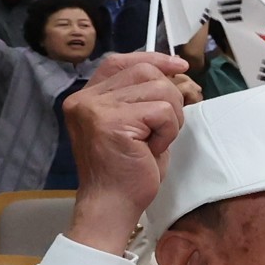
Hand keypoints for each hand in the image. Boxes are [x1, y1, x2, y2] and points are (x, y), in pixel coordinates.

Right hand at [58, 51, 194, 247]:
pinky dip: (168, 132)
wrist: (111, 205)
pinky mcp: (112, 122)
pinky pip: (162, 112)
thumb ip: (142, 97)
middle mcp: (85, 99)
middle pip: (145, 71)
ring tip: (153, 142)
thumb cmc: (126, 171)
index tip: (179, 66)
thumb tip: (172, 73)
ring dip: (170, 118)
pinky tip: (150, 149)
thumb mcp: (134, 126)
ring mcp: (95, 108)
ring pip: (159, 88)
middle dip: (169, 97)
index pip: (122, 61)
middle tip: (163, 127)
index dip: (153, 59)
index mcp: (87, 97)